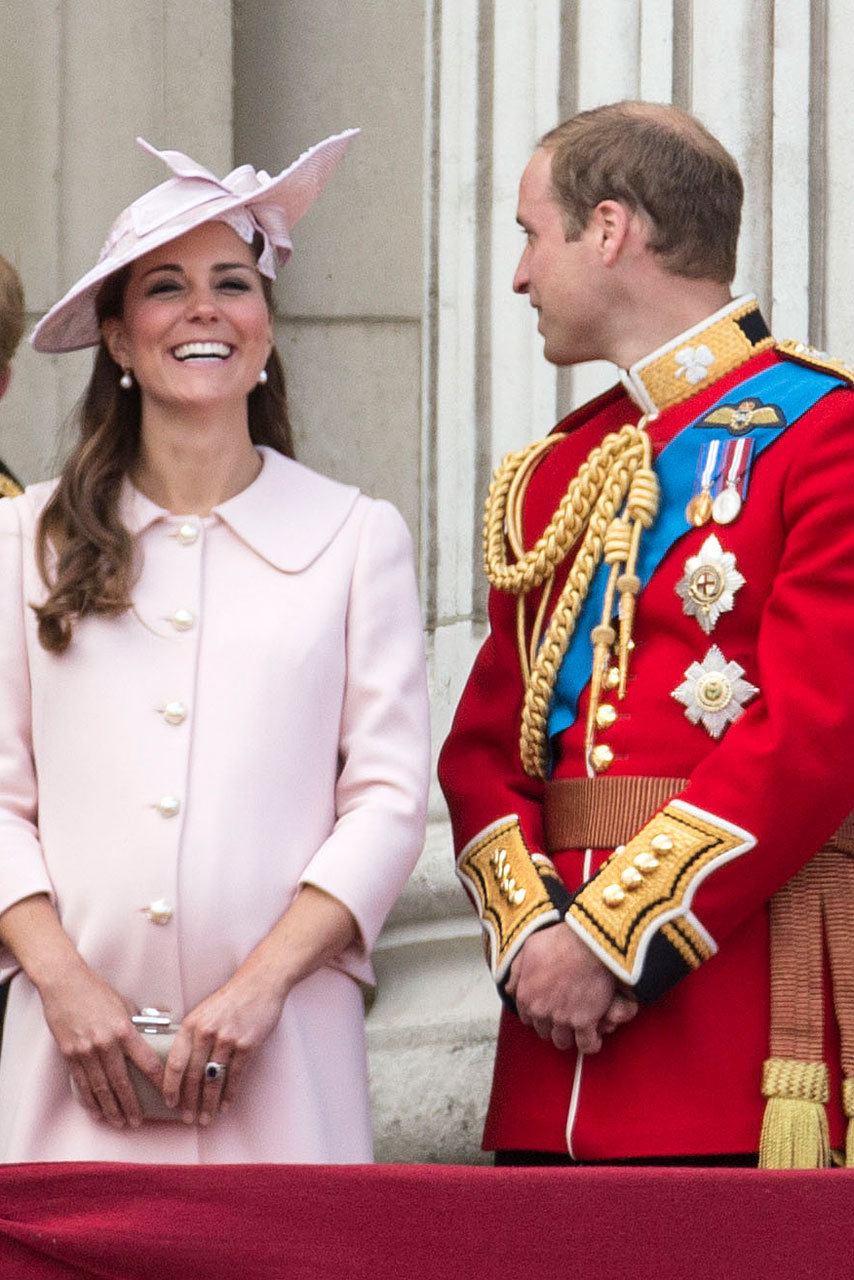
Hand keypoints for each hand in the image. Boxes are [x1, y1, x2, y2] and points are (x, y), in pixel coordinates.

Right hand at [39, 966, 163, 1128]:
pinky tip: (96, 1112)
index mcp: (125, 1030)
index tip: (167, 1094)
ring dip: (111, 1108)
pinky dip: (89, 1100)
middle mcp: (106, 1043)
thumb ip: (137, 1024)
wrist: (65, 983)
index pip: (147, 1061)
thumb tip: (155, 1034)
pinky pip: (81, 1083)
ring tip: (119, 1122)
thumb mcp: (125, 1004)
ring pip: (101, 1088)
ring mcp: (86, 1051)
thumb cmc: (98, 992)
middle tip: (138, 1121)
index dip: (159, 1080)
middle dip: (131, 1105)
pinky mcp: (70, 1054)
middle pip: (122, 1082)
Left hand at [162, 971, 286, 1125]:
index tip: (169, 1103)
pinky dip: (229, 1095)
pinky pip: (234, 1076)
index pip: (174, 1062)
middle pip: (192, 1076)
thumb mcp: (203, 1012)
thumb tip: (182, 1068)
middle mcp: (206, 1032)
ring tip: (206, 1118)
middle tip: (188, 1119)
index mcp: (191, 1024)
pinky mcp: (246, 1045)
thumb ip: (192, 1036)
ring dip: (208, 1104)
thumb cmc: (231, 999)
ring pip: (213, 1080)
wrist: (260, 983)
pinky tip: (225, 1106)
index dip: (170, 1087)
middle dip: (189, 1102)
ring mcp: (227, 1039)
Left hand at [505, 924, 636, 1053]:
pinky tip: (593, 1037)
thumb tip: (508, 988)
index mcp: (526, 995)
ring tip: (578, 1029)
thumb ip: (517, 971)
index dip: (538, 1015)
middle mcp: (541, 1010)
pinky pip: (586, 1044)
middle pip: (544, 1031)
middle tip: (564, 1017)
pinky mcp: (584, 1021)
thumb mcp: (529, 949)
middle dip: (552, 1026)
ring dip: (569, 1036)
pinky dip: (590, 1044)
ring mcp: (562, 1018)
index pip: (527, 1018)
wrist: (588, 942)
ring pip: (562, 1041)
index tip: (547, 1011)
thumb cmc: (561, 940)